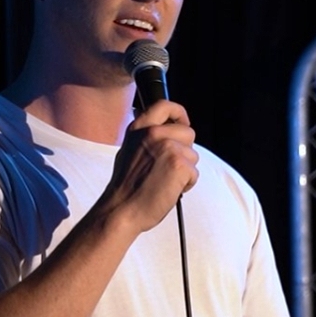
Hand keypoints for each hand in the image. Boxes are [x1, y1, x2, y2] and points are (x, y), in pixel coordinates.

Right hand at [101, 99, 198, 232]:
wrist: (121, 210)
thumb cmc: (125, 188)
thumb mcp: (128, 152)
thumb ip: (145, 139)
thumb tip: (166, 133)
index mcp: (139, 129)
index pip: (164, 105)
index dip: (179, 113)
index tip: (183, 123)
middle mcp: (153, 134)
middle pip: (188, 133)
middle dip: (185, 151)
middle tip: (168, 168)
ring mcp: (168, 148)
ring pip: (193, 156)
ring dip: (184, 170)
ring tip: (165, 182)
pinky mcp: (179, 165)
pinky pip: (194, 173)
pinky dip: (186, 184)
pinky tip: (169, 190)